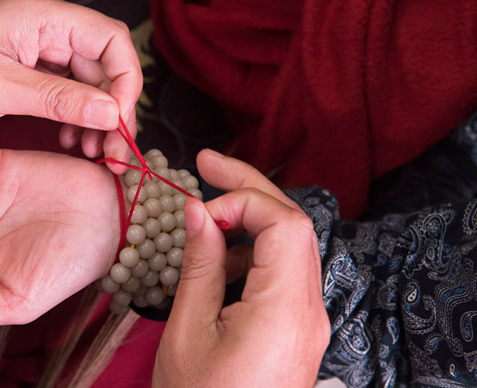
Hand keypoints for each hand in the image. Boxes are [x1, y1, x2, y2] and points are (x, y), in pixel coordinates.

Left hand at [0, 0, 141, 167]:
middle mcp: (46, 25)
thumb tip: (112, 112)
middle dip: (113, 108)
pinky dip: (70, 113)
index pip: (112, 40)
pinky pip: (62, 86)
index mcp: (43, 17)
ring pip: (85, 79)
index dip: (127, 82)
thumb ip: (58, 99)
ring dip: (93, 114)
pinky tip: (68, 139)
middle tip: (111, 150)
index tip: (119, 123)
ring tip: (90, 151)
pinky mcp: (24, 61)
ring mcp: (36, 43)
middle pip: (104, 63)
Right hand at [153, 149, 328, 386]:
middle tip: (207, 162)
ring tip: (205, 217)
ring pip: (291, 245)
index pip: (285, 223)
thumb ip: (198, 265)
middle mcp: (309, 310)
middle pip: (294, 224)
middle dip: (249, 187)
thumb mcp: (187, 333)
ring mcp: (308, 320)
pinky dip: (252, 254)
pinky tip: (218, 262)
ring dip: (250, 220)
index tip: (199, 210)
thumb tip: (198, 210)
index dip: (242, 200)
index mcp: (284, 310)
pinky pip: (283, 273)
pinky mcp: (299, 329)